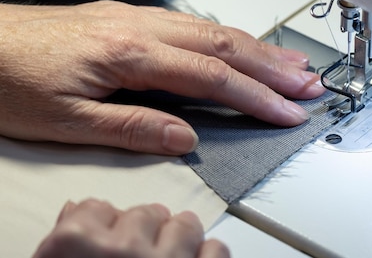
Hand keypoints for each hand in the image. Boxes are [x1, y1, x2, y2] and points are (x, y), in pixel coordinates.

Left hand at [0, 1, 324, 153]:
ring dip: (258, 47)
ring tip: (293, 63)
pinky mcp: (131, 16)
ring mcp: (138, 17)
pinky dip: (229, 36)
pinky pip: (194, 23)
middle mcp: (141, 27)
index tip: (288, 110)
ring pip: (214, 28)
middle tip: (311, 82)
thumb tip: (186, 137)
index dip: (256, 95)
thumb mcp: (65, 121)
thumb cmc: (11, 79)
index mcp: (129, 54)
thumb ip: (132, 127)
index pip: (211, 77)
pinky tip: (244, 46)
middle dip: (274, 66)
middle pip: (225, 44)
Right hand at [32, 199, 229, 257]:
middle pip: (145, 212)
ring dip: (180, 240)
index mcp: (75, 244)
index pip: (97, 207)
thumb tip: (74, 210)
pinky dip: (208, 257)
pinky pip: (216, 249)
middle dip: (147, 229)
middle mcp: (121, 249)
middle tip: (139, 252)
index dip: (107, 222)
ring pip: (185, 225)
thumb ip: (68, 237)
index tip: (108, 235)